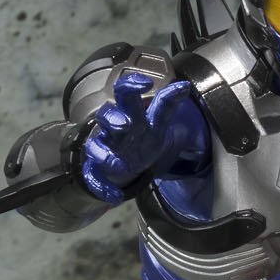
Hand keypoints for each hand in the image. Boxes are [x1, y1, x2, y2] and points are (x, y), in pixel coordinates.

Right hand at [80, 73, 192, 204]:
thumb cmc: (141, 135)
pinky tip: (114, 197)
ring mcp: (104, 148)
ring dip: (105, 155)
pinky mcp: (98, 168)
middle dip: (112, 119)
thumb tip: (184, 86)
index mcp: (128, 113)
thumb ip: (168, 104)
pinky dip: (102, 187)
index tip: (144, 83)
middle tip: (123, 124)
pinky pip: (95, 177)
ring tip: (119, 165)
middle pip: (105, 116)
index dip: (131, 86)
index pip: (124, 93)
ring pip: (96, 147)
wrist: (129, 158)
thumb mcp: (157, 121)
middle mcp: (113, 129)